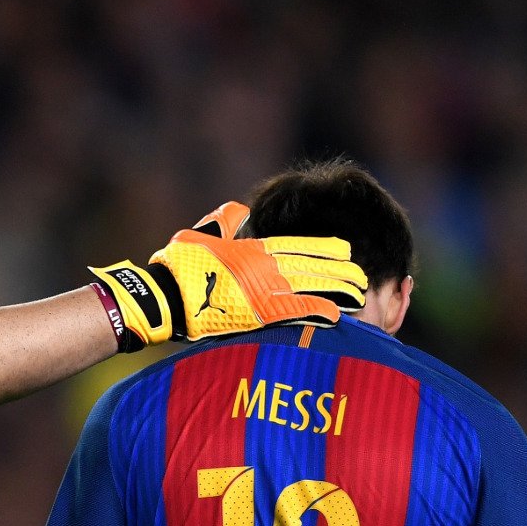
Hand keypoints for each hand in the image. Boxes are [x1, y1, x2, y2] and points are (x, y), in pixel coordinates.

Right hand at [90, 202, 367, 349]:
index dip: (325, 248)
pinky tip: (337, 315)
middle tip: (361, 275)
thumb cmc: (179, 266)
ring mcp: (262, 290)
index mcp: (253, 247)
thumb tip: (239, 210)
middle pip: (312, 266)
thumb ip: (224, 220)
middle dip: (339, 270)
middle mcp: (264, 266)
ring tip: (358, 294)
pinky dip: (318, 311)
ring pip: (311, 287)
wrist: (164, 296)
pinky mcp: (257, 314)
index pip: (299, 245)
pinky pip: (296, 312)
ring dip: (337, 290)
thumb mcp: (202, 233)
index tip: (345, 250)